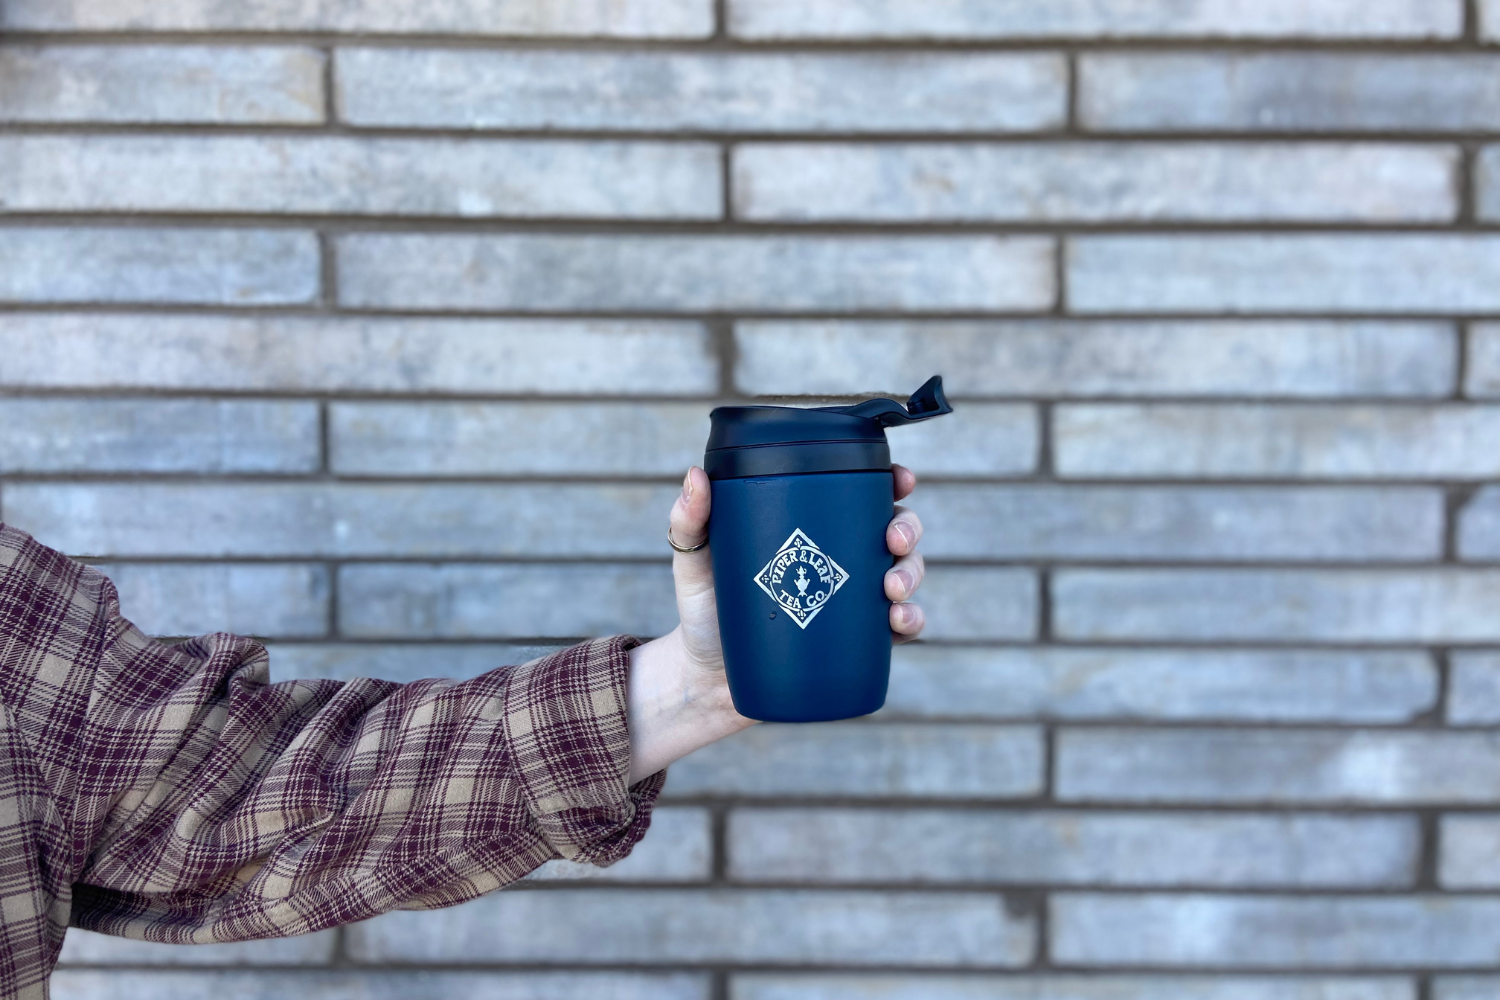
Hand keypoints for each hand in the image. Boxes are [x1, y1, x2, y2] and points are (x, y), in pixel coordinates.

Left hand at [625, 464, 927, 781]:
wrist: (706, 678)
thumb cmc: (704, 609)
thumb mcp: (695, 560)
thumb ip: (690, 519)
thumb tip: (695, 476)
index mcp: (814, 526)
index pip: (861, 494)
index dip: (892, 482)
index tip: (901, 479)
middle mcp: (842, 558)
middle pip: (894, 530)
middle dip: (908, 529)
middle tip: (893, 540)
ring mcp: (854, 600)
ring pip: (906, 574)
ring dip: (913, 575)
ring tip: (892, 589)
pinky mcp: (857, 642)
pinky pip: (899, 628)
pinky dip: (911, 621)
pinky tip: (901, 622)